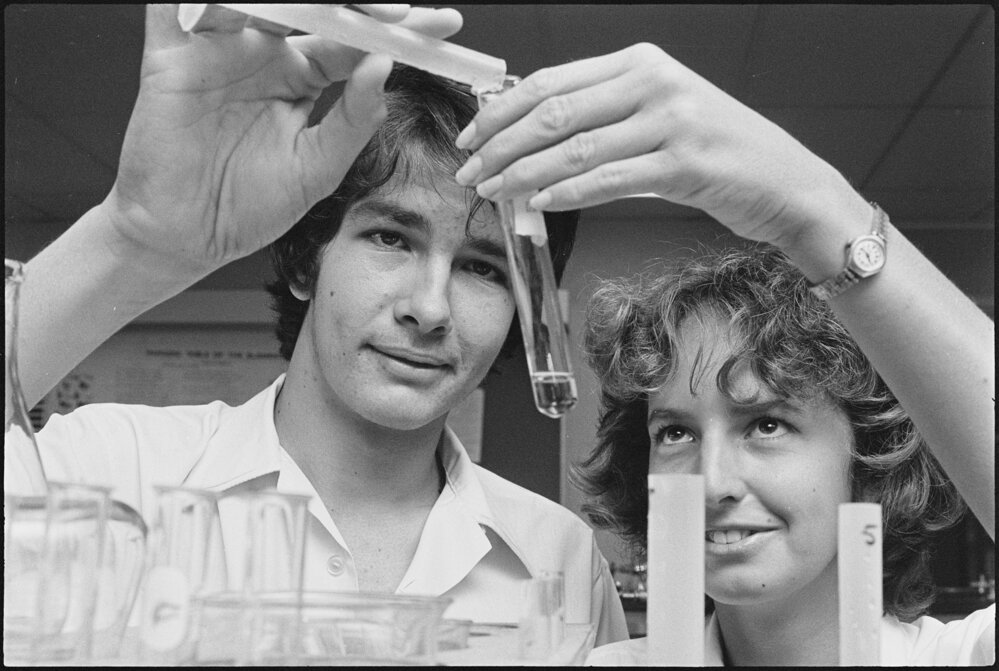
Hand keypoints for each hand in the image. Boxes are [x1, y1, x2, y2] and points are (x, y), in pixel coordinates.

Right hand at [104, 4, 462, 275]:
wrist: (188, 237)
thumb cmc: (249, 208)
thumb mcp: (317, 170)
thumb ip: (352, 121)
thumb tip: (385, 69)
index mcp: (300, 78)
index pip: (353, 42)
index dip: (395, 30)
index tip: (443, 26)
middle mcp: (263, 53)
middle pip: (316, 7)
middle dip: (362, 5)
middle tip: (401, 14)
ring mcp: (220, 48)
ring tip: (348, 12)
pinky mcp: (172, 54)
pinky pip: (181, 6)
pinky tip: (249, 0)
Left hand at [455, 43, 860, 248]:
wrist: (785, 182)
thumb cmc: (715, 153)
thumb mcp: (657, 115)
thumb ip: (601, 116)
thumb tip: (529, 137)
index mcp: (640, 62)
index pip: (551, 81)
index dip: (501, 111)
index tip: (469, 137)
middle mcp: (654, 82)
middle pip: (554, 111)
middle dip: (500, 144)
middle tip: (469, 172)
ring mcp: (672, 120)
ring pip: (575, 146)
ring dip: (523, 173)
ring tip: (494, 192)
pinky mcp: (685, 162)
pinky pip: (610, 179)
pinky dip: (568, 192)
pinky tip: (539, 203)